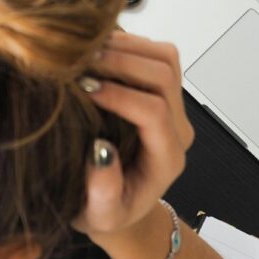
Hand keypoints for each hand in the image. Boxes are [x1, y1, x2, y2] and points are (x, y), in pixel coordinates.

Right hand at [71, 31, 193, 243]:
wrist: (125, 202)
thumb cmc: (109, 211)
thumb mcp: (100, 215)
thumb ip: (104, 192)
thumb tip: (100, 151)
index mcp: (167, 157)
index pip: (154, 112)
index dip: (120, 95)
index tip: (84, 88)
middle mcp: (177, 127)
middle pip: (164, 76)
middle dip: (122, 62)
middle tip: (81, 61)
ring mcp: (174, 106)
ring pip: (165, 58)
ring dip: (127, 47)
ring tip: (87, 51)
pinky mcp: (164, 91)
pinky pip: (157, 54)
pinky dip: (129, 44)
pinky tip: (98, 50)